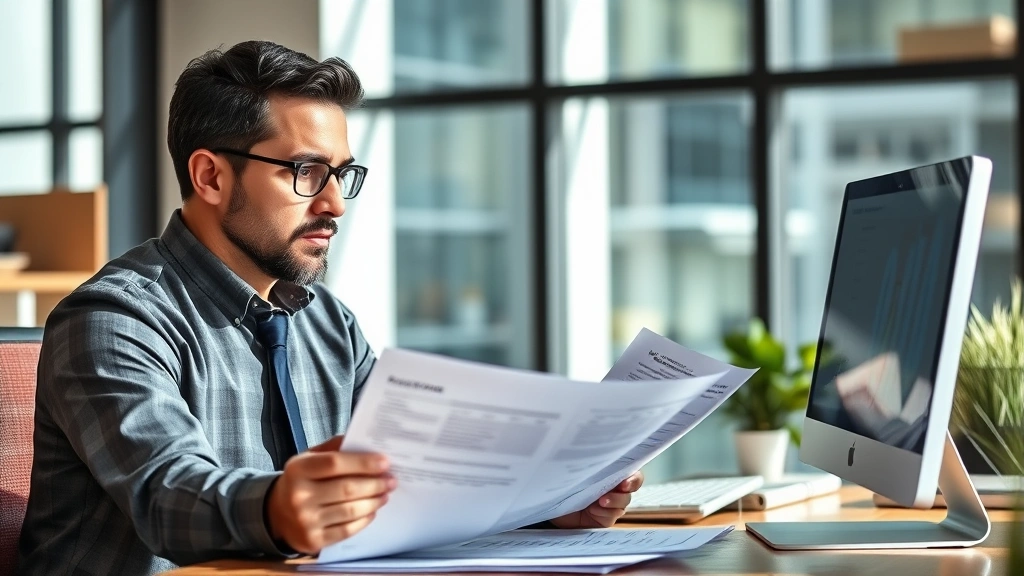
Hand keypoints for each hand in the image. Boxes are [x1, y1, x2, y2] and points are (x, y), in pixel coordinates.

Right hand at [265, 435, 396, 554]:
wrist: (276, 513)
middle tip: (391, 480)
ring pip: (350, 511)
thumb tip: (366, 443)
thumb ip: (334, 448)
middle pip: (347, 489)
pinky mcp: (313, 541)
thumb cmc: (301, 480)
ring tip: (385, 494)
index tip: (385, 462)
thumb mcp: (309, 458)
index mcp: (298, 470)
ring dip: (374, 502)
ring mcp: (305, 521)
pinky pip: (347, 530)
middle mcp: (299, 496)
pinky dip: (364, 520)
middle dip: (375, 484)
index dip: (363, 463)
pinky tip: (372, 511)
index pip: (336, 464)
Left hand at [549, 471, 643, 528]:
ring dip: (614, 501)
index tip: (625, 481)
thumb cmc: (563, 480)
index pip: (632, 471)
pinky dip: (604, 513)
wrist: (550, 503)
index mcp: (611, 471)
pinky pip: (611, 517)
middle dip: (626, 487)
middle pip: (631, 486)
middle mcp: (614, 487)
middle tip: (619, 488)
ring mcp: (611, 503)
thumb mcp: (575, 470)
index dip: (633, 476)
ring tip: (600, 501)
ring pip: (623, 503)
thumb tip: (590, 450)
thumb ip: (587, 464)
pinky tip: (593, 511)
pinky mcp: (604, 518)